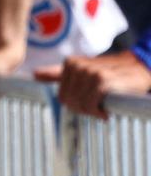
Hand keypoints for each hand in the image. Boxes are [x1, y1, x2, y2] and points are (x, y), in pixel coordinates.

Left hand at [35, 51, 150, 119]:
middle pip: (69, 102)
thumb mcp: (84, 71)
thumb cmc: (112, 73)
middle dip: (83, 109)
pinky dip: (98, 112)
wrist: (141, 69)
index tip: (89, 102)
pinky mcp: (102, 80)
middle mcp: (77, 65)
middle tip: (97, 108)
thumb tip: (35, 74)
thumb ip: (59, 73)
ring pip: (79, 104)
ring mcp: (89, 72)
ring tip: (103, 107)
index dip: (76, 104)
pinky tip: (106, 111)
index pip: (62, 97)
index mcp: (70, 63)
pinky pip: (91, 104)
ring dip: (92, 111)